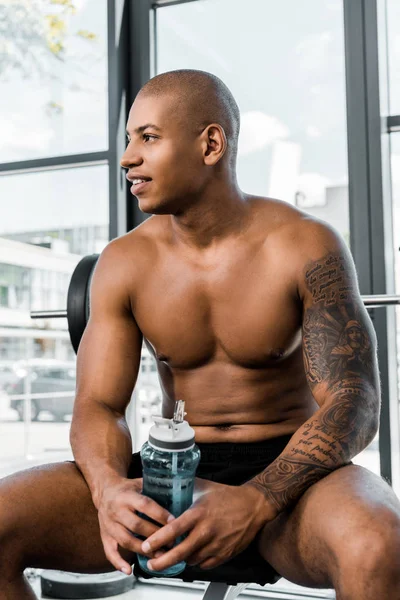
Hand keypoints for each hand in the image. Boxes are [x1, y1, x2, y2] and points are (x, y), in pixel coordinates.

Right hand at [97, 476, 174, 574]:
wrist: (105, 491)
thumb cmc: (128, 488)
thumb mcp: (139, 483)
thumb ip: (155, 489)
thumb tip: (180, 493)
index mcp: (126, 495)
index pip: (145, 505)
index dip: (160, 514)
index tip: (174, 522)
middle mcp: (116, 510)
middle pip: (136, 525)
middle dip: (155, 536)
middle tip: (171, 542)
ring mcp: (109, 524)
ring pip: (126, 540)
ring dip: (143, 550)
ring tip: (160, 556)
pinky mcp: (104, 535)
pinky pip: (109, 551)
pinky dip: (118, 562)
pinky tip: (128, 570)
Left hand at [140, 479, 274, 571]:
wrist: (254, 506)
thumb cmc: (228, 496)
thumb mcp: (204, 488)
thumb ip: (185, 489)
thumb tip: (167, 485)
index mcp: (199, 513)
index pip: (173, 530)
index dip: (157, 540)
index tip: (146, 546)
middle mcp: (207, 531)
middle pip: (180, 553)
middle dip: (162, 561)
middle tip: (150, 564)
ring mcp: (216, 545)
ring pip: (191, 560)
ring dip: (180, 560)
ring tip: (169, 557)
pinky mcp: (225, 554)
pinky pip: (204, 564)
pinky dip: (196, 562)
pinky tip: (191, 555)